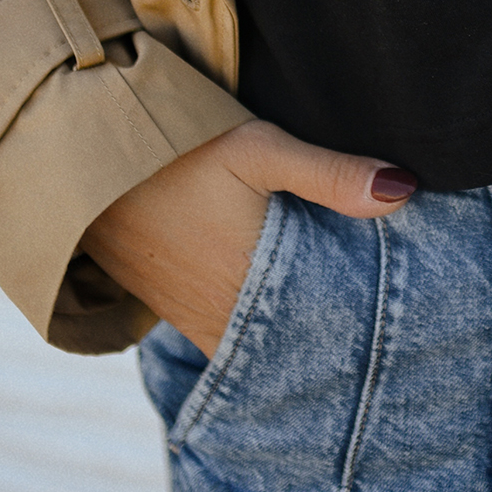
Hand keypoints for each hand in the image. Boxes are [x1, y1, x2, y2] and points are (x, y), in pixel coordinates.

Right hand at [81, 120, 417, 355]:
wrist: (86, 155)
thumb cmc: (177, 149)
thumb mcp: (258, 149)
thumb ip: (331, 174)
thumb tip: (405, 190)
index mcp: (249, 288)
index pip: (322, 331)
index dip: (361, 327)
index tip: (398, 318)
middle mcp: (219, 319)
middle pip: (294, 341)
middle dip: (335, 332)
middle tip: (381, 315)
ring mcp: (191, 320)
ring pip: (260, 342)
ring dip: (295, 329)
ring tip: (339, 307)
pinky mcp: (173, 309)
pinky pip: (226, 334)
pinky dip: (257, 324)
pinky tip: (281, 299)